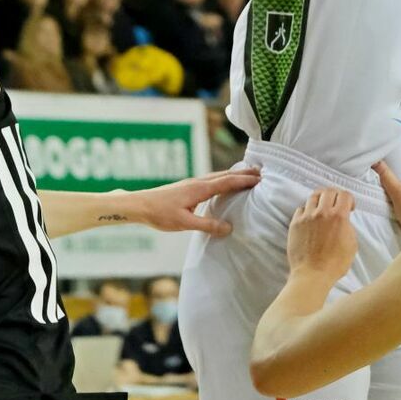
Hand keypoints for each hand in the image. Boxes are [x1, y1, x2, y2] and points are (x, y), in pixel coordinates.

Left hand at [133, 167, 260, 236]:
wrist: (140, 205)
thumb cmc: (160, 214)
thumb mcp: (184, 223)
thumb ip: (207, 225)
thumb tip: (229, 227)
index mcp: (199, 188)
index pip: (227, 182)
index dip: (244, 180)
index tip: (260, 178)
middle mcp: (198, 182)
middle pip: (225, 174)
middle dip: (242, 173)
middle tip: (260, 172)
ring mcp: (192, 183)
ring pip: (217, 176)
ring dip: (233, 174)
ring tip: (246, 174)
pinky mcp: (187, 187)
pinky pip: (211, 180)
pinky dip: (223, 178)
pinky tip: (222, 184)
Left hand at [288, 188, 358, 284]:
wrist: (312, 275)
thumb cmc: (334, 264)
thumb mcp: (352, 245)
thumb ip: (349, 227)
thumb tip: (345, 220)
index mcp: (339, 217)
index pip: (345, 194)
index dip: (350, 199)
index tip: (349, 207)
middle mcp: (322, 213)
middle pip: (329, 191)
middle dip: (335, 196)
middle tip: (336, 204)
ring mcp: (307, 217)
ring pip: (313, 196)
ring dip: (320, 200)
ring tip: (322, 208)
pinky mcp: (295, 223)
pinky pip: (301, 208)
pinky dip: (307, 210)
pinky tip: (310, 218)